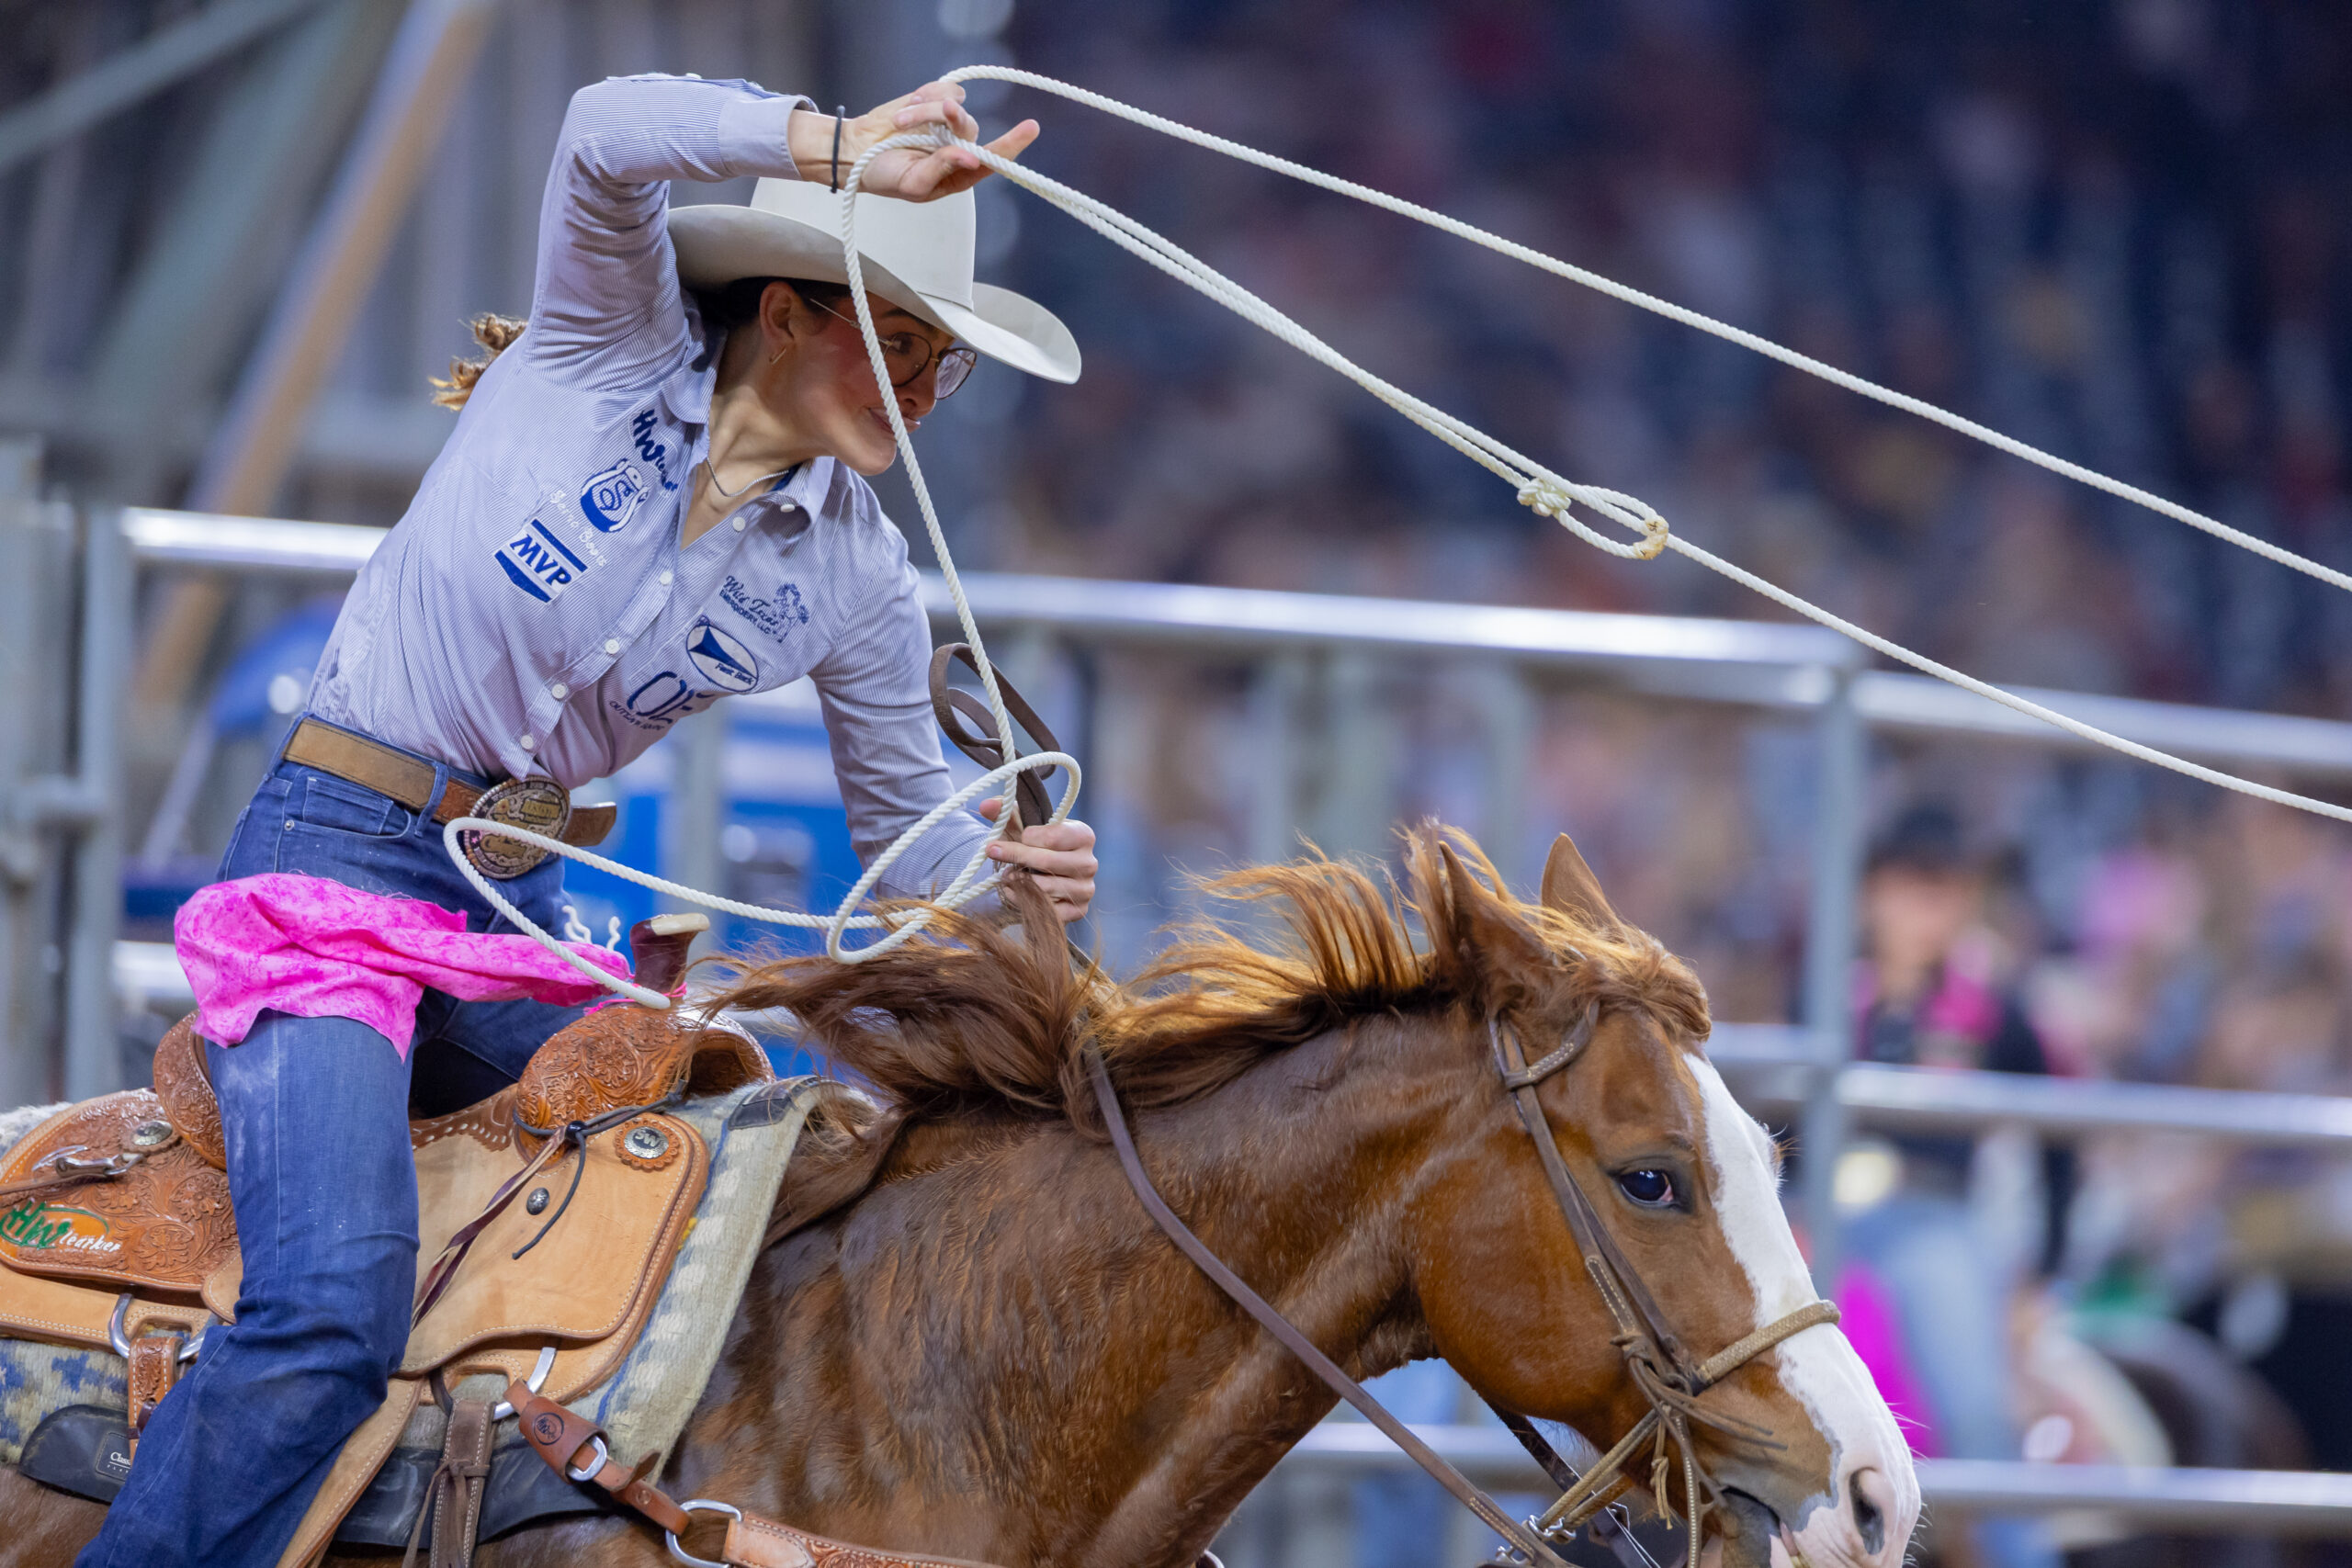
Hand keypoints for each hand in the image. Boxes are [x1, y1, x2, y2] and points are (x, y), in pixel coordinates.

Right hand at [792, 82, 1038, 201]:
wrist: (857, 149)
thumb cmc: (886, 175)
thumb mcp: (913, 184)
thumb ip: (942, 171)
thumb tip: (970, 159)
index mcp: (959, 174)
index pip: (992, 161)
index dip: (1011, 146)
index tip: (1030, 128)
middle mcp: (958, 147)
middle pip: (970, 128)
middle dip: (953, 119)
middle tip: (943, 112)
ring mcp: (947, 123)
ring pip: (954, 106)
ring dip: (927, 110)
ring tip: (900, 121)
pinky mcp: (934, 101)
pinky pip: (943, 90)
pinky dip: (926, 96)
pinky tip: (907, 108)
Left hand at [977, 797, 1096, 923]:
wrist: (1042, 875)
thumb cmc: (1034, 845)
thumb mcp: (1022, 825)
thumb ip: (1006, 812)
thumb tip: (986, 805)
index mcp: (1083, 835)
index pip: (1052, 837)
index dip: (1026, 838)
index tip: (1012, 838)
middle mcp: (1089, 862)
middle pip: (1047, 862)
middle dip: (1016, 857)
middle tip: (993, 852)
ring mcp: (1085, 889)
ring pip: (1044, 888)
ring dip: (1018, 881)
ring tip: (1007, 874)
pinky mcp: (1078, 911)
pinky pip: (1046, 910)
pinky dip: (1023, 901)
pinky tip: (1014, 891)